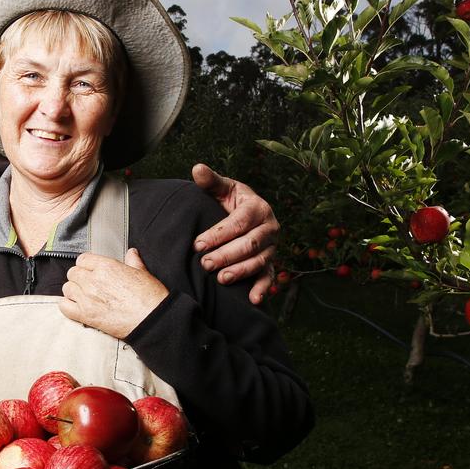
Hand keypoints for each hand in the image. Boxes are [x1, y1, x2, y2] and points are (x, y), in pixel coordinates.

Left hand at [60, 249, 167, 338]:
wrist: (152, 320)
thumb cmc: (150, 297)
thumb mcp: (143, 273)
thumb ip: (133, 261)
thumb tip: (132, 253)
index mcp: (106, 267)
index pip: (82, 259)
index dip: (86, 265)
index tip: (90, 270)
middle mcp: (93, 280)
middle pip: (73, 273)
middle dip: (79, 277)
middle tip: (88, 284)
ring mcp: (87, 298)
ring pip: (67, 288)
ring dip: (73, 291)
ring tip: (83, 296)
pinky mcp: (86, 315)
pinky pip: (64, 306)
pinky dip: (67, 306)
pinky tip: (76, 306)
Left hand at [191, 163, 278, 304]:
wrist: (247, 214)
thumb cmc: (231, 201)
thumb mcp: (223, 188)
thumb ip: (210, 181)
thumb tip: (197, 168)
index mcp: (258, 207)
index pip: (238, 223)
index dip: (218, 234)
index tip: (198, 244)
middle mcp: (270, 227)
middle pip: (249, 244)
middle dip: (227, 255)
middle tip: (205, 264)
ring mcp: (272, 247)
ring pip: (259, 261)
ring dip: (241, 271)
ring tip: (222, 279)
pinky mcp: (271, 263)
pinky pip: (270, 277)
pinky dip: (263, 289)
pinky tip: (253, 300)